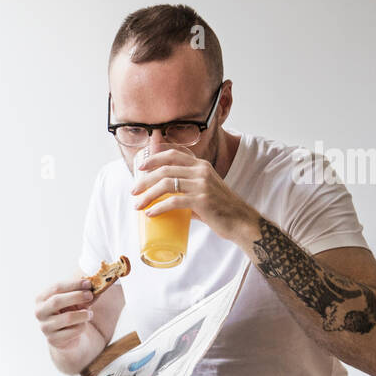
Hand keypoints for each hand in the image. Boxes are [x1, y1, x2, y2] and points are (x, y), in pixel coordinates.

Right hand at [34, 277, 94, 350]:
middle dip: (76, 296)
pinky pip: (73, 331)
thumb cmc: (69, 312)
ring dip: (83, 314)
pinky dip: (82, 327)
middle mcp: (39, 312)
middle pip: (57, 301)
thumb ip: (83, 294)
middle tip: (90, 295)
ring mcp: (45, 327)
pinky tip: (82, 325)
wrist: (64, 336)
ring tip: (89, 314)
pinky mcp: (53, 339)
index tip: (88, 283)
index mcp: (41, 298)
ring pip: (67, 318)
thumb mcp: (74, 301)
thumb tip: (96, 287)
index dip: (73, 284)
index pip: (56, 287)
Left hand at [131, 144, 257, 246]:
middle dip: (145, 180)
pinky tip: (151, 214)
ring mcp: (202, 185)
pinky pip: (174, 201)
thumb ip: (188, 190)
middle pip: (165, 169)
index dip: (155, 157)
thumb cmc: (221, 209)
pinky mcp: (202, 200)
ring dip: (148, 195)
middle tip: (134, 191)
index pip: (175, 153)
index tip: (141, 166)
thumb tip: (166, 200)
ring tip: (138, 205)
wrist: (241, 221)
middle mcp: (201, 171)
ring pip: (166, 184)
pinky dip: (159, 208)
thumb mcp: (206, 190)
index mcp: (202, 165)